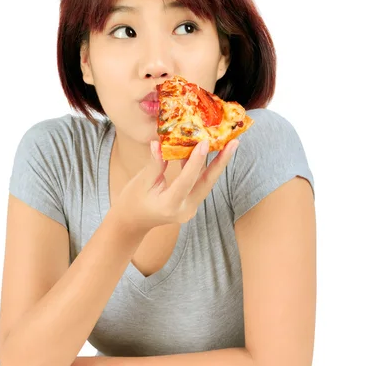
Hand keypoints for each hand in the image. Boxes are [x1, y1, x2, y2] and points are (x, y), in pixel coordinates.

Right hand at [112, 138, 238, 231]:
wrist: (132, 222)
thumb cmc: (132, 202)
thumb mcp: (141, 182)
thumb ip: (155, 164)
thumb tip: (159, 143)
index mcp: (169, 205)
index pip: (186, 181)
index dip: (196, 161)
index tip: (205, 142)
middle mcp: (185, 209)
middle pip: (206, 183)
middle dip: (221, 162)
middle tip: (234, 143)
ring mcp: (190, 208)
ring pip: (206, 183)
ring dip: (217, 164)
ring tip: (229, 144)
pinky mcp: (191, 203)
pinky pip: (200, 183)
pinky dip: (204, 168)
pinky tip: (209, 151)